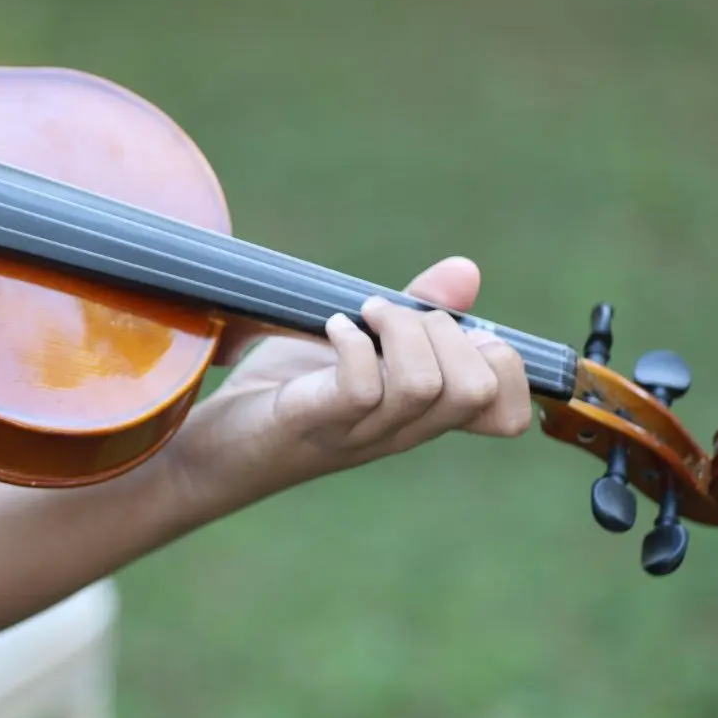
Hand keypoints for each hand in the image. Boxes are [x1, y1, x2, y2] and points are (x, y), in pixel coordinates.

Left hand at [167, 256, 533, 517]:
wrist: (210, 445)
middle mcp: (399, 432)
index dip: (504, 364)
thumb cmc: (282, 392)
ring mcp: (357, 432)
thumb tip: (467, 273)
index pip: (508, 412)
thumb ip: (413, 315)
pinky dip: (351, 343)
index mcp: (419, 416)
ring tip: (361, 316)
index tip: (452, 330)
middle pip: (478, 390)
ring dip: (399, 331)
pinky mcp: (312, 422)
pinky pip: (362, 388)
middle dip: (446, 332)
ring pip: (427, 387)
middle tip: (391, 317)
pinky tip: (331, 328)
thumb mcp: (356, 345)